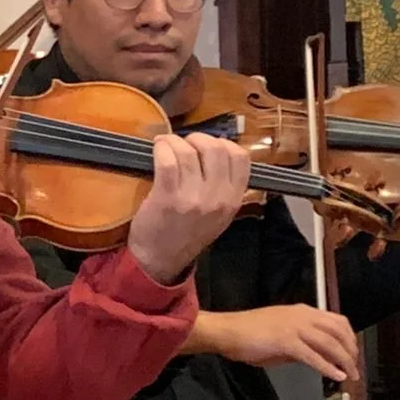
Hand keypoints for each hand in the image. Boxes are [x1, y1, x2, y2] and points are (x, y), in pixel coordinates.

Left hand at [125, 133, 252, 283]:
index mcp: (233, 200)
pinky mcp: (167, 197)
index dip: (224, 144)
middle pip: (216, 149)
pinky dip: (162, 148)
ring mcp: (193, 198)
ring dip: (175, 141)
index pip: (241, 158)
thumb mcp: (219, 216)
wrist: (160, 260)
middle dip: (198, 139)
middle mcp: (217, 198)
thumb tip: (218, 153)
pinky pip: (168, 161)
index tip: (208, 146)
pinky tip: (158, 149)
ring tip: (166, 144)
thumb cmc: (187, 235)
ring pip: (190, 152)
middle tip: (185, 143)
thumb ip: (225, 188)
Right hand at [189, 305, 359, 381]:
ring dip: (344, 360)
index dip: (349, 337)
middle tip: (355, 366)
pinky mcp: (286, 342)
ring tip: (350, 375)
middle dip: (351, 349)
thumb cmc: (247, 334)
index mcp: (302, 312)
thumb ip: (299, 343)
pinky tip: (336, 376)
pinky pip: (313, 356)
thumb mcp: (279, 335)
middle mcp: (303, 316)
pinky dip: (327, 367)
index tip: (352, 352)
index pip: (336, 321)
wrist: (226, 331)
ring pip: (330, 343)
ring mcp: (294, 328)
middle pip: (338, 331)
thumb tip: (314, 357)